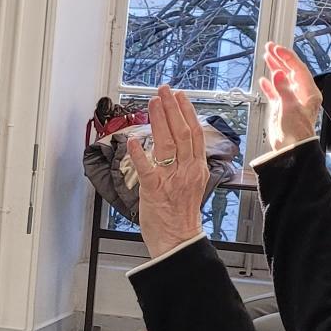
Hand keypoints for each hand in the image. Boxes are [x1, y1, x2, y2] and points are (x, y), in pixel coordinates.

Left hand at [125, 86, 210, 257]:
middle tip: (164, 90)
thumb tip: (177, 144)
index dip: (186, 112)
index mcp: (196, 168)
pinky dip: (140, 154)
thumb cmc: (180, 214)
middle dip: (172, 108)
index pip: (194, 133)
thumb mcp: (191, 183)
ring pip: (167, 144)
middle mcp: (186, 170)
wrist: (178, 239)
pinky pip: (147, 169)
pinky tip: (134, 140)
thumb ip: (185, 163)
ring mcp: (171, 179)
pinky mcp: (155, 190)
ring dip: (159, 121)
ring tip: (152, 103)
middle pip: (182, 133)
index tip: (179, 96)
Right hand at [259, 42, 320, 153]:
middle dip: (280, 59)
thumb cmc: (296, 131)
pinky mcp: (282, 107)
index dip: (287, 57)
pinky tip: (264, 80)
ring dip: (275, 68)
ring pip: (283, 79)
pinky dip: (270, 85)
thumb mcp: (289, 108)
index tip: (276, 49)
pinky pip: (276, 92)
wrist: (291, 149)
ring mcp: (291, 100)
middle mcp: (301, 94)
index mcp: (309, 93)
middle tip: (270, 47)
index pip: (298, 69)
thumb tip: (279, 72)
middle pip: (291, 71)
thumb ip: (283, 89)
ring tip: (266, 56)